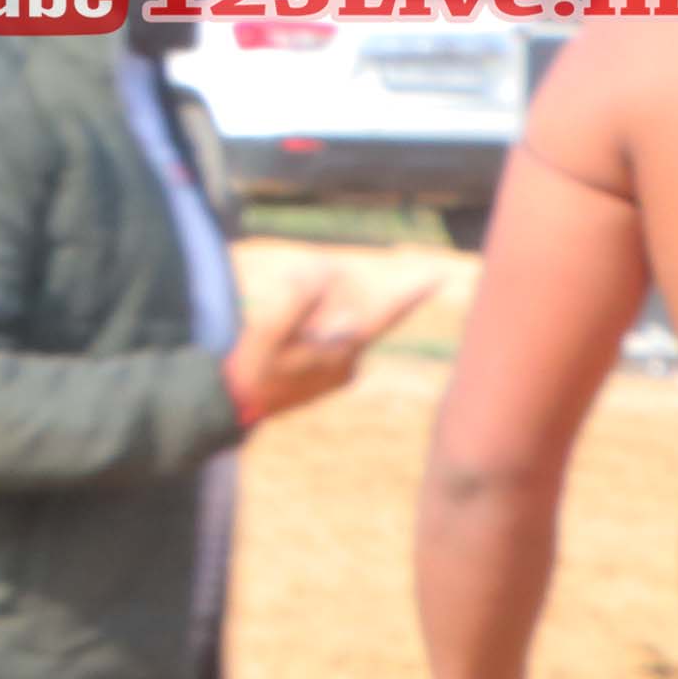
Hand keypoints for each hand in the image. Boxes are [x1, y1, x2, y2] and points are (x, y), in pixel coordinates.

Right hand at [221, 270, 434, 427]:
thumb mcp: (269, 330)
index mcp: (344, 351)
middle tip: (290, 281)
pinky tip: (284, 337)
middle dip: (327, 292)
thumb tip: (324, 273)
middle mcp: (350, 362)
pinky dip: (309, 327)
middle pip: (351, 313)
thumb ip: (299, 300)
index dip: (410, 295)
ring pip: (337, 326)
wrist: (239, 405)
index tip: (438, 277)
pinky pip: (328, 341)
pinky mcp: (327, 377)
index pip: (384, 316)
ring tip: (278, 319)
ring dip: (314, 311)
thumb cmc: (253, 367)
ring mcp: (339, 372)